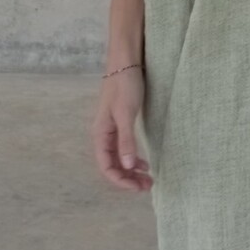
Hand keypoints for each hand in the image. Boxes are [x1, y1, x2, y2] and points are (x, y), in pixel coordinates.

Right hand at [92, 63, 152, 191]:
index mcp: (100, 133)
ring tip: (148, 178)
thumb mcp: (126, 113)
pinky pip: (124, 148)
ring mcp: (113, 129)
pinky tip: (144, 163)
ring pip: (119, 158)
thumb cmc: (124, 85)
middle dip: (128, 178)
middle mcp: (104, 134)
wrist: (126, 61)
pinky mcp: (122, 123)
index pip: (106, 166)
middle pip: (112, 165)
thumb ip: (126, 141)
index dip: (120, 180)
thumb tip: (128, 167)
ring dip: (131, 171)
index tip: (138, 187)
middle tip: (148, 186)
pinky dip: (133, 159)